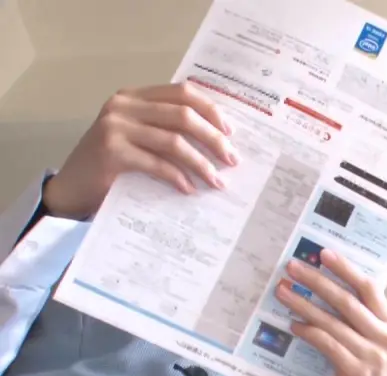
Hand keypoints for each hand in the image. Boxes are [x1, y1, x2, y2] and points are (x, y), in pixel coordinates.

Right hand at [44, 82, 239, 218]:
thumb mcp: (140, 138)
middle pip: (183, 115)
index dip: (211, 110)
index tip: (231, 132)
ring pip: (174, 140)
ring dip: (201, 163)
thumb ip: (167, 130)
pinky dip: (178, 177)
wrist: (71, 188)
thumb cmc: (112, 165)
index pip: (182, 92)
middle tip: (232, 159)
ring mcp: (115, 127)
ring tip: (217, 181)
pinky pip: (157, 163)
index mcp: (135, 96)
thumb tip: (219, 141)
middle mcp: (124, 105)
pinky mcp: (111, 151)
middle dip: (214, 138)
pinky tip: (189, 189)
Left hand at [275, 250, 386, 375]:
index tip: (322, 253)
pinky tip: (293, 325)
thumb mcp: (366, 342)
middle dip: (317, 281)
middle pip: (348, 301)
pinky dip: (308, 331)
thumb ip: (356, 319)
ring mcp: (374, 356)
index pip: (369, 288)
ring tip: (283, 293)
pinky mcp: (356, 371)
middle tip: (293, 268)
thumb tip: (322, 283)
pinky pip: (327, 344)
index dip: (346, 269)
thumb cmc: (360, 373)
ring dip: (304, 305)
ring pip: (333, 322)